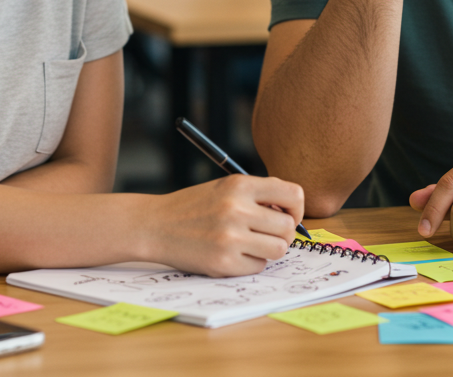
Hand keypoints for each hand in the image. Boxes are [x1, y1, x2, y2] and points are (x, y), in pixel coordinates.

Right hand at [144, 174, 303, 277]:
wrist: (156, 224)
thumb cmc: (195, 205)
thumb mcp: (226, 187)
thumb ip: (258, 196)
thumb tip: (292, 214)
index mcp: (240, 185)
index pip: (293, 194)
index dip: (296, 208)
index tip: (287, 214)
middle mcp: (237, 209)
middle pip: (288, 227)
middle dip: (283, 232)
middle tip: (267, 233)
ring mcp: (230, 238)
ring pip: (278, 249)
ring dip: (270, 249)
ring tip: (252, 243)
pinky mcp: (224, 263)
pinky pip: (258, 267)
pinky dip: (251, 263)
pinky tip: (234, 253)